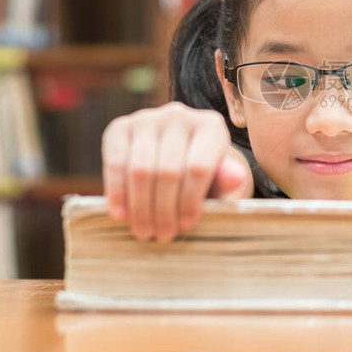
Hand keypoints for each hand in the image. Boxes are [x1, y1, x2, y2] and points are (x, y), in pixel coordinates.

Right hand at [101, 101, 252, 242]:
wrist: (176, 156)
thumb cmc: (202, 176)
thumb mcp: (220, 182)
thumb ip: (227, 182)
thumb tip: (236, 176)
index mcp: (211, 126)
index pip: (198, 167)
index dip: (190, 201)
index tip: (186, 226)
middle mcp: (179, 115)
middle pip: (168, 170)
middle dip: (163, 209)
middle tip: (163, 235)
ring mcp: (147, 118)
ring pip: (140, 168)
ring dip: (140, 206)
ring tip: (144, 231)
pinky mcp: (120, 127)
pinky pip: (116, 162)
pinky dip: (117, 191)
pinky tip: (121, 214)